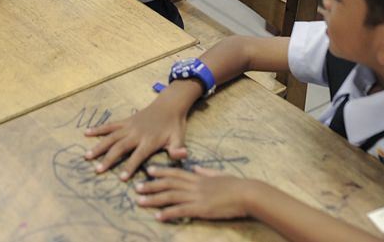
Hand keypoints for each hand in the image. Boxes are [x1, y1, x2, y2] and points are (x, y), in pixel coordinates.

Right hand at [84, 92, 190, 180]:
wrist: (169, 105)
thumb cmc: (174, 125)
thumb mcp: (179, 138)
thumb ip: (178, 149)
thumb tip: (182, 156)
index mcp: (149, 141)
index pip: (138, 156)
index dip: (130, 167)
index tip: (121, 178)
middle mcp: (136, 133)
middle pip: (120, 147)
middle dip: (108, 159)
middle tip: (97, 170)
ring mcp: (129, 127)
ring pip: (111, 137)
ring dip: (99, 146)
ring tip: (87, 156)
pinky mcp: (125, 121)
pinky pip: (110, 126)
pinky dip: (98, 129)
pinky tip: (86, 133)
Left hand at [135, 166, 251, 221]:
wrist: (247, 194)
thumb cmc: (236, 185)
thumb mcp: (219, 174)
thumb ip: (205, 172)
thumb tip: (196, 167)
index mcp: (198, 177)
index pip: (175, 172)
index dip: (161, 171)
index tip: (148, 171)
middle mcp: (194, 185)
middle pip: (168, 184)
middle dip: (151, 186)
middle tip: (137, 188)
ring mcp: (197, 197)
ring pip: (170, 197)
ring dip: (154, 199)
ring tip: (140, 202)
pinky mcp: (201, 209)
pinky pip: (181, 211)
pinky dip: (168, 213)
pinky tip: (158, 217)